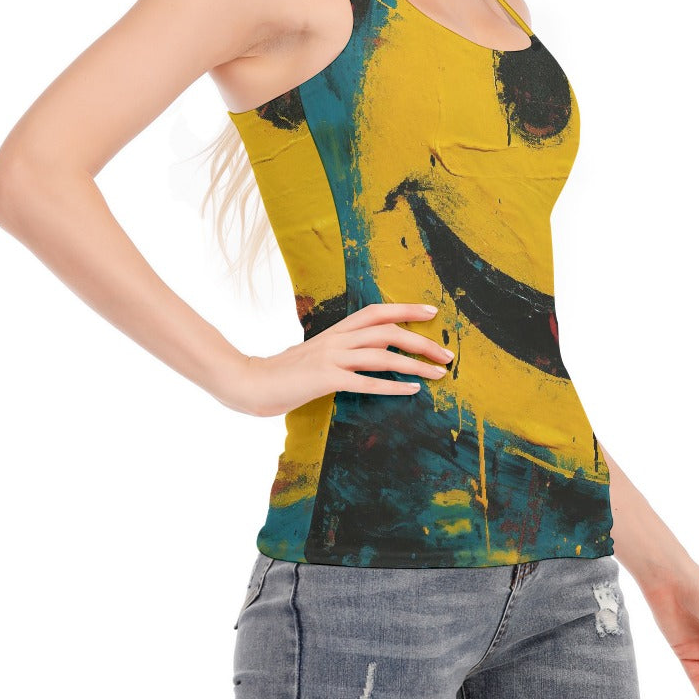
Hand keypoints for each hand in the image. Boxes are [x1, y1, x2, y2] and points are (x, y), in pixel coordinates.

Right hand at [233, 302, 454, 417]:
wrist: (252, 382)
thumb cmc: (285, 372)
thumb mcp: (317, 353)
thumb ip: (343, 350)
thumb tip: (372, 352)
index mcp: (336, 330)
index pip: (376, 311)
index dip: (406, 308)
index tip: (432, 310)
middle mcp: (337, 338)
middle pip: (388, 331)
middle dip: (422, 340)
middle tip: (447, 353)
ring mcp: (331, 358)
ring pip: (382, 355)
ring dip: (415, 364)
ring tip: (439, 374)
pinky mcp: (326, 380)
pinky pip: (366, 382)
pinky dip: (392, 386)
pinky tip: (412, 390)